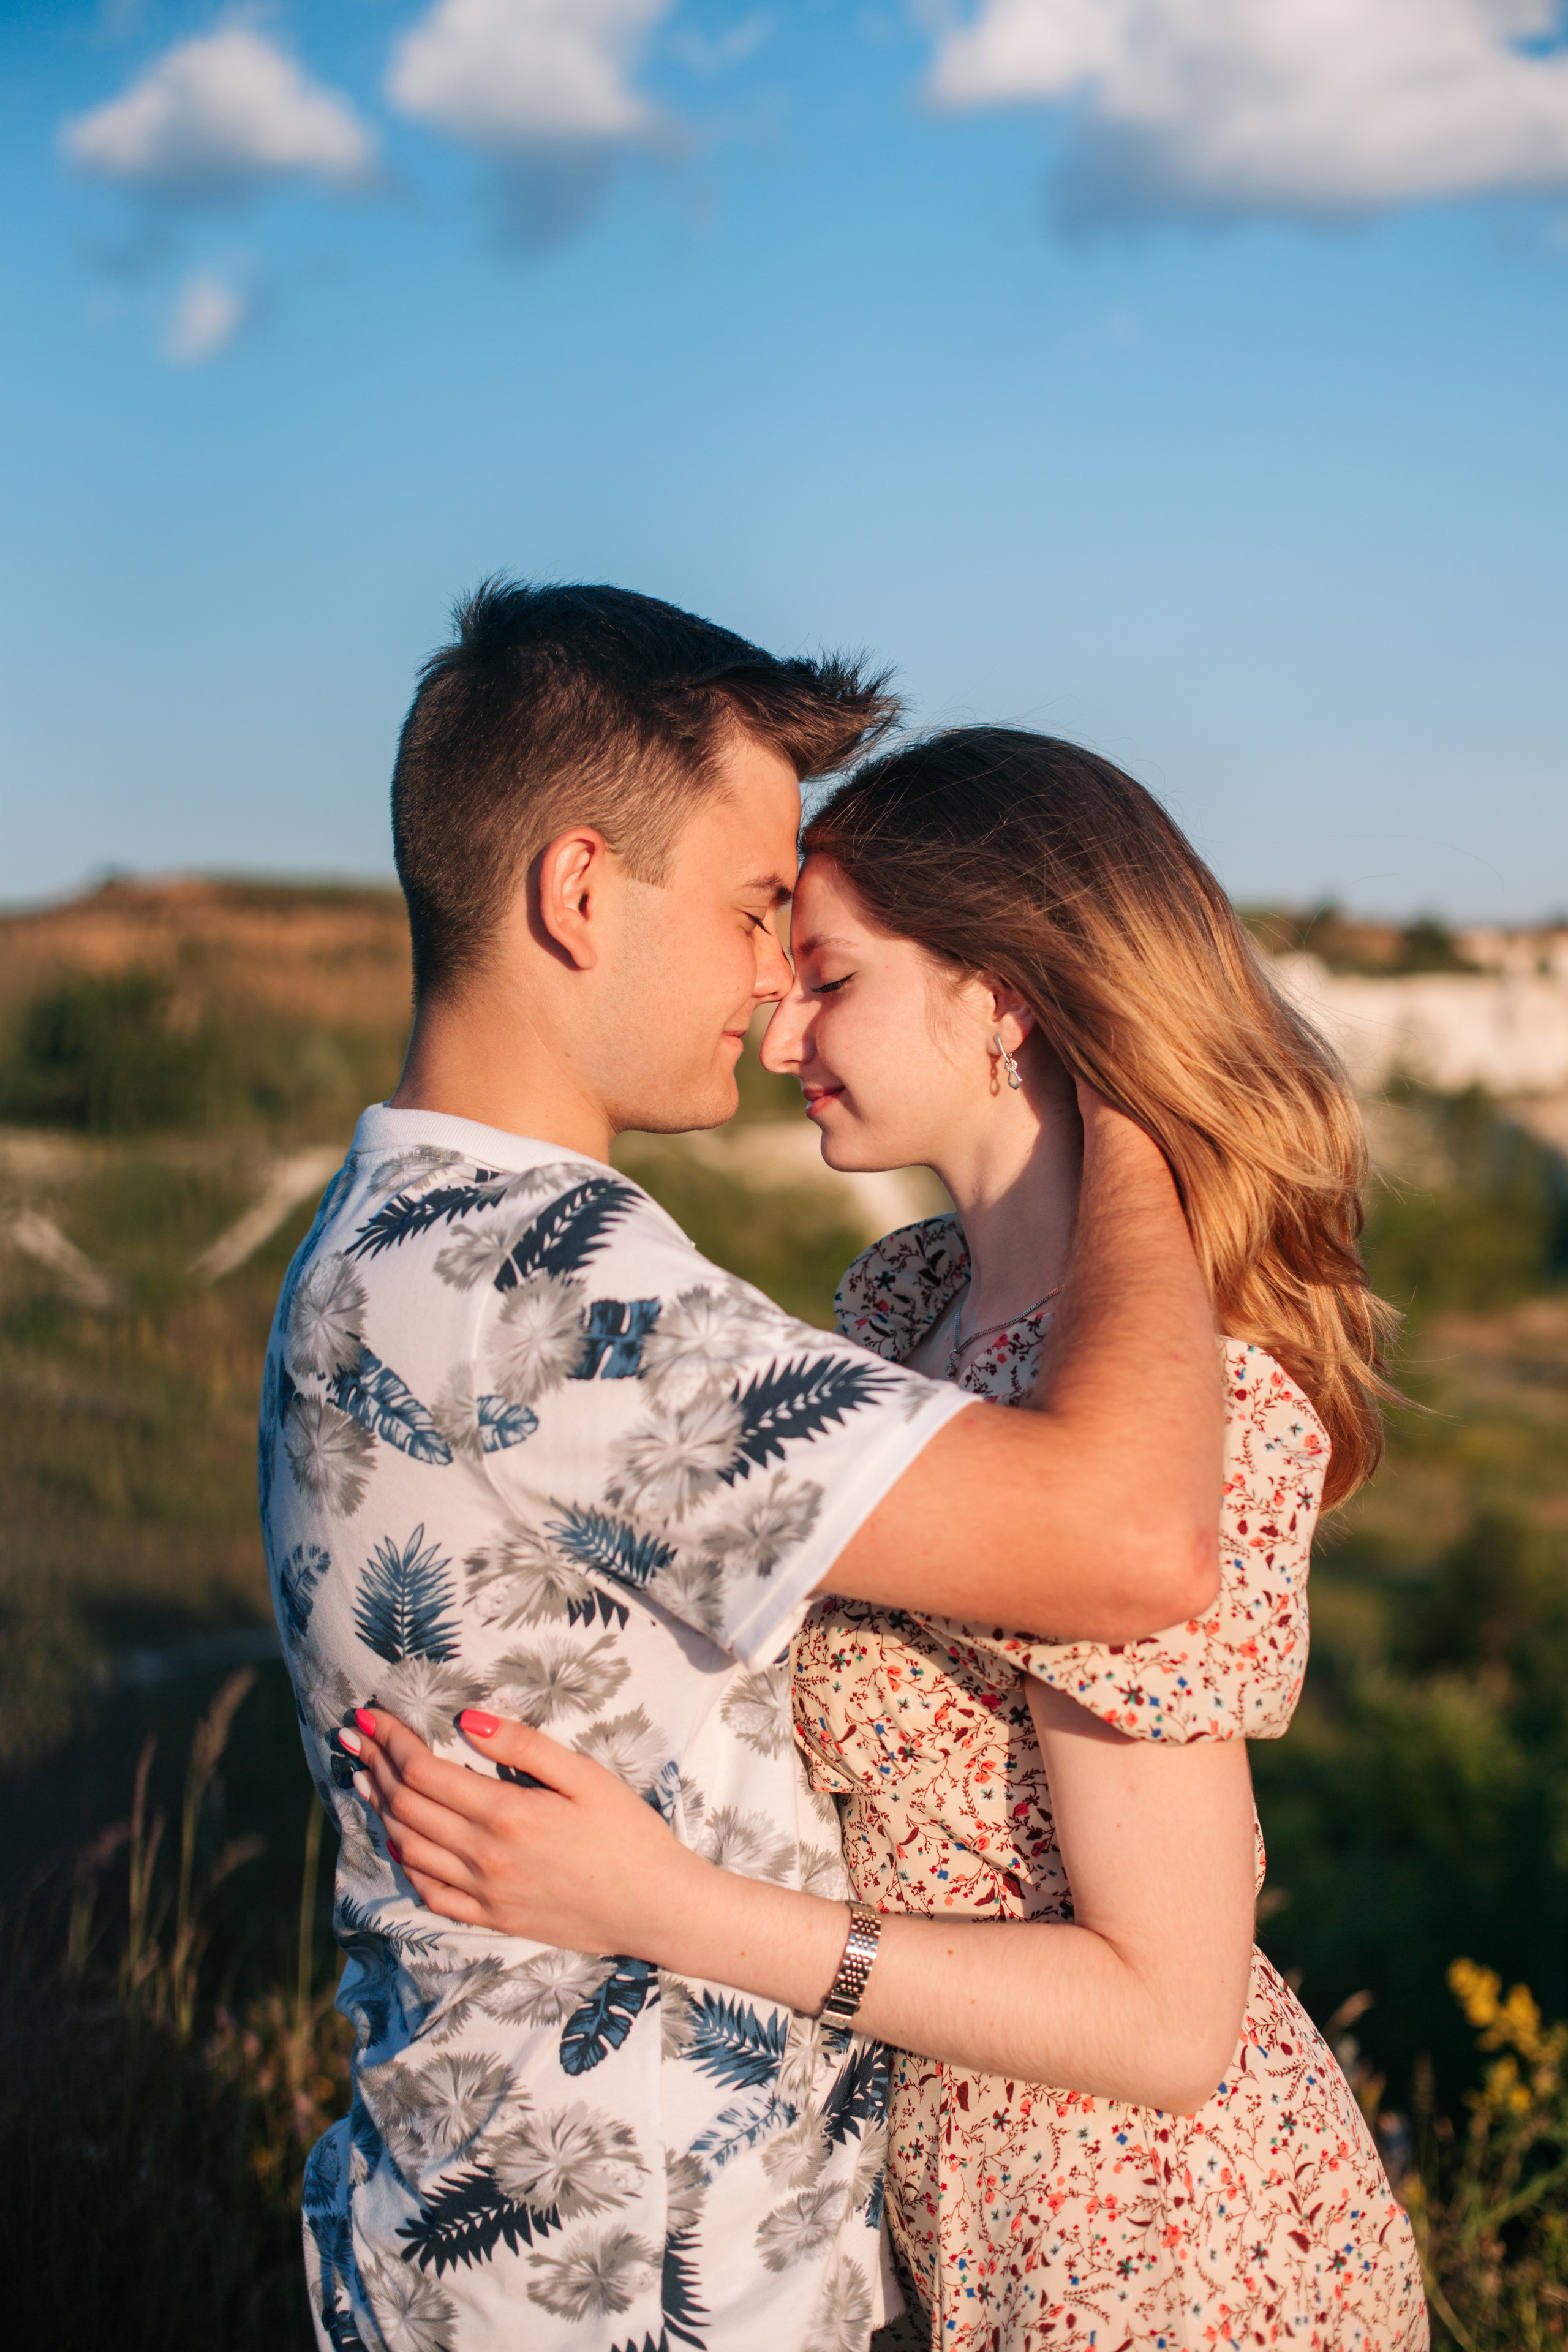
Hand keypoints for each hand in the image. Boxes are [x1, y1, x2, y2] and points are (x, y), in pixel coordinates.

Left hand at [345, 1706, 702, 1953]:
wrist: (655, 1907)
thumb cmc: (628, 1833)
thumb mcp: (585, 1776)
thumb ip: (525, 1747)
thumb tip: (468, 1719)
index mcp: (505, 1814)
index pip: (424, 1772)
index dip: (391, 1741)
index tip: (371, 1716)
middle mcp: (483, 1857)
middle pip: (406, 1806)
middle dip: (375, 1766)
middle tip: (355, 1738)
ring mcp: (483, 1893)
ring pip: (409, 1848)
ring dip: (380, 1810)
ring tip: (364, 1779)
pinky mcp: (491, 1918)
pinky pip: (429, 1893)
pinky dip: (404, 1863)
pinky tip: (398, 1842)